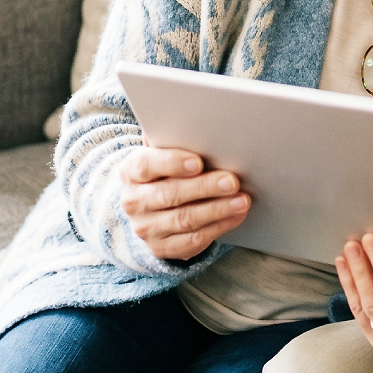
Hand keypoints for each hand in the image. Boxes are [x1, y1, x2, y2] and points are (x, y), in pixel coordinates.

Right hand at [118, 146, 249, 260]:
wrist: (148, 208)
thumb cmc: (164, 172)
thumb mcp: (161, 155)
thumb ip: (173, 142)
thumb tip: (196, 125)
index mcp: (131, 171)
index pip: (146, 165)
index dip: (172, 163)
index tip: (198, 162)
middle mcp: (133, 201)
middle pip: (170, 194)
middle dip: (205, 188)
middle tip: (232, 181)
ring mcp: (146, 228)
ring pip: (184, 219)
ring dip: (217, 210)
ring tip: (241, 200)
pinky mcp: (161, 248)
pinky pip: (192, 240)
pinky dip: (218, 227)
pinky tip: (235, 216)